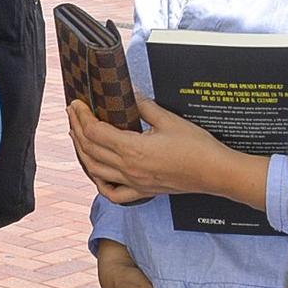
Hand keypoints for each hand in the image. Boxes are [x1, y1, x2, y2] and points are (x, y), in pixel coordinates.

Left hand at [68, 97, 248, 204]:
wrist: (215, 173)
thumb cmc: (197, 147)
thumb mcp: (169, 120)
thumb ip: (145, 106)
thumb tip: (131, 94)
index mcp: (132, 149)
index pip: (95, 132)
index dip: (82, 116)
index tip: (77, 104)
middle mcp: (128, 169)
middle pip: (90, 149)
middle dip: (77, 129)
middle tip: (73, 113)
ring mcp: (134, 183)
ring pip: (95, 171)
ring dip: (82, 152)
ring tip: (77, 135)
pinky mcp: (142, 191)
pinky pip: (113, 194)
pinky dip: (99, 183)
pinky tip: (97, 173)